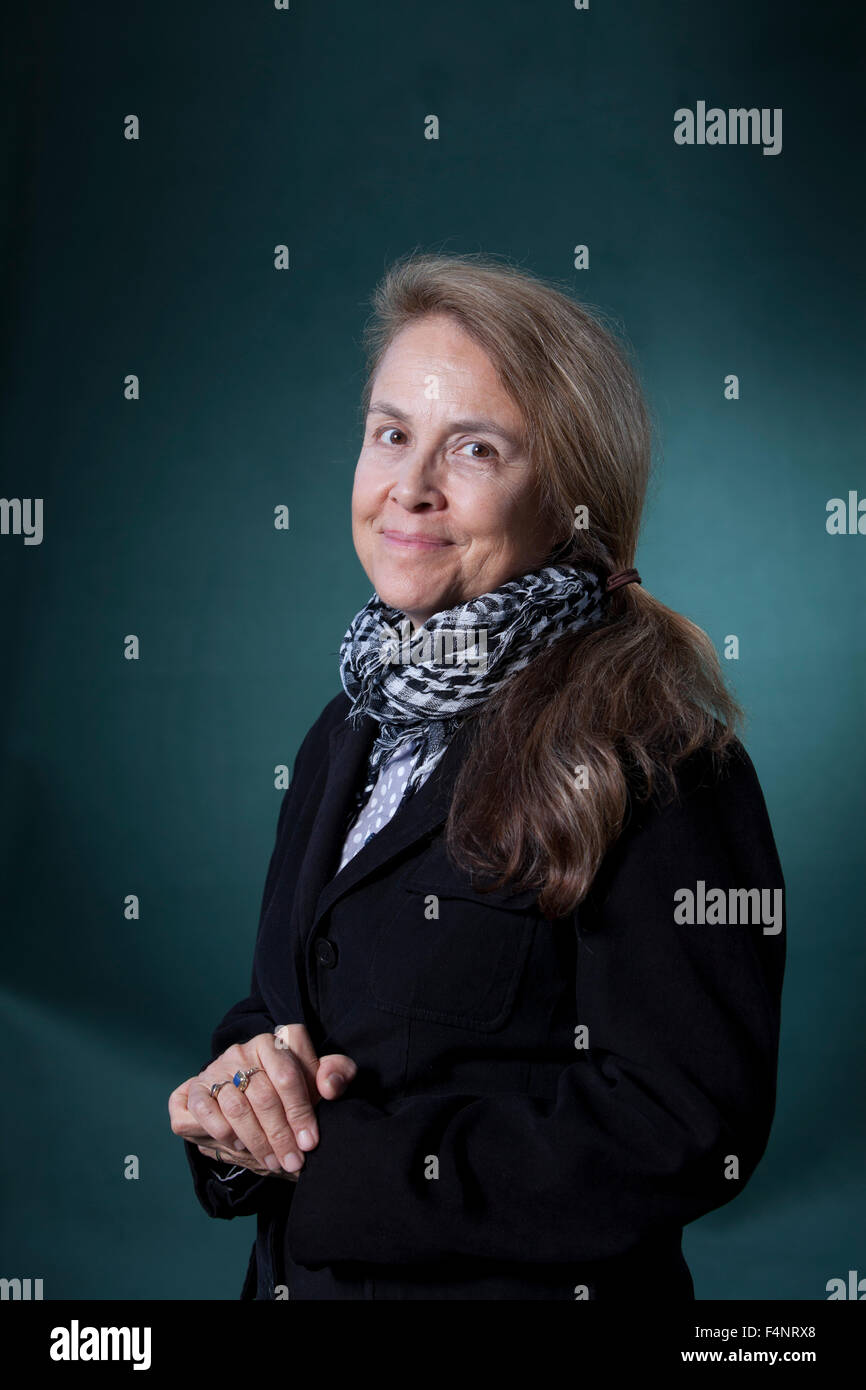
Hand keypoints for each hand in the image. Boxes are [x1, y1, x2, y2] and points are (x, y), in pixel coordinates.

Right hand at [169, 1024, 356, 1176]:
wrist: (247, 1099)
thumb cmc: (290, 1091)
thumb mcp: (318, 1082)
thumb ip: (336, 1074)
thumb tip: (330, 1086)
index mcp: (276, 1042)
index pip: (290, 1072)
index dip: (302, 1109)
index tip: (310, 1140)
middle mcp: (245, 1049)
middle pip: (265, 1095)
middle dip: (281, 1135)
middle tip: (293, 1161)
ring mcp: (218, 1067)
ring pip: (238, 1107)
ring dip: (257, 1141)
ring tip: (273, 1161)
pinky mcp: (195, 1087)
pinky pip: (205, 1110)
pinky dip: (223, 1131)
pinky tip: (239, 1145)